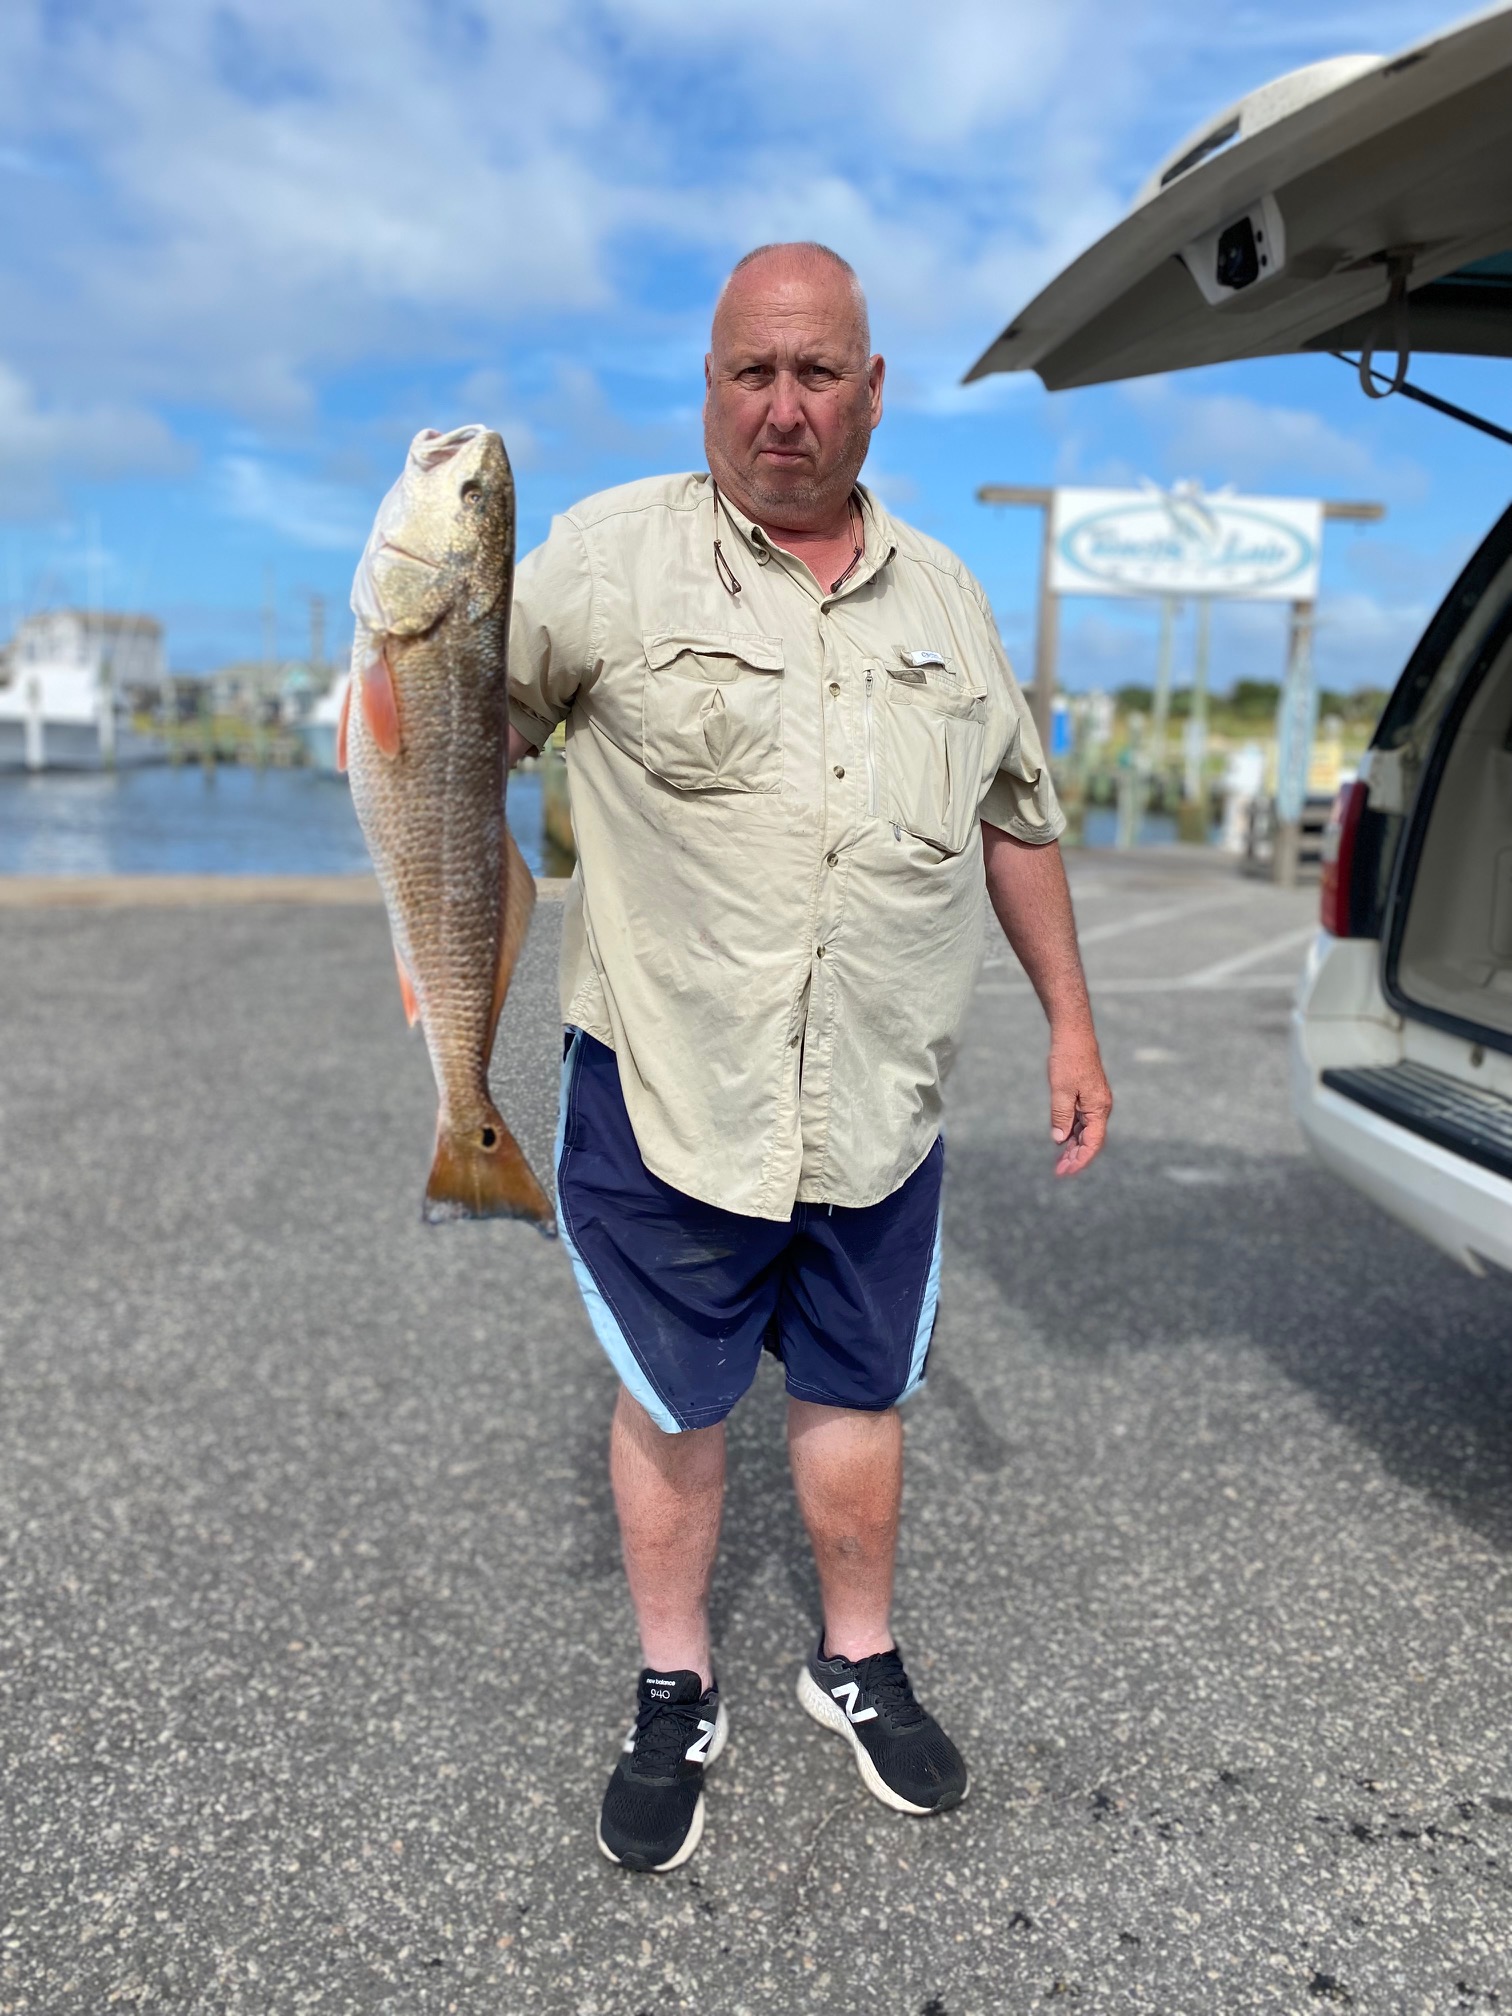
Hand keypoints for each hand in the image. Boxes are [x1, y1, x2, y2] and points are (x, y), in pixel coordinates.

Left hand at [1048, 1027, 1111, 1177]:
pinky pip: (1081, 1120)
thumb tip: (1059, 1141)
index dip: (1080, 1160)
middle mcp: (1100, 1107)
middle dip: (1076, 1157)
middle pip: (1090, 1140)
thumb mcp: (1061, 1090)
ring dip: (1073, 1147)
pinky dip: (1072, 1132)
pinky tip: (1062, 1141)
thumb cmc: (1068, 1060)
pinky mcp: (1086, 1096)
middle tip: (1058, 1172)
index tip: (1066, 1172)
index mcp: (1099, 1108)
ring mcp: (1094, 1102)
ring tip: (1059, 1162)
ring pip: (1085, 1131)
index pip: (1093, 1143)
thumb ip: (1061, 1116)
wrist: (1073, 1034)